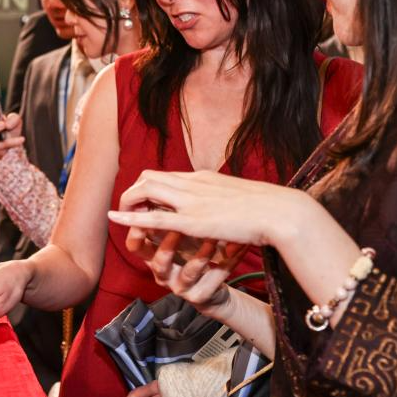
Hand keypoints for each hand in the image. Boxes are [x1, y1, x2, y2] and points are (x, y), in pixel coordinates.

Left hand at [110, 170, 306, 247]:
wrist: (281, 211)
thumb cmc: (268, 209)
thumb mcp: (239, 199)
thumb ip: (222, 202)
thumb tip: (219, 210)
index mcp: (203, 178)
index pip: (165, 175)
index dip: (148, 186)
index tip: (143, 201)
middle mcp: (193, 184)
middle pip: (148, 177)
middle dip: (133, 192)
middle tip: (129, 208)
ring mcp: (192, 201)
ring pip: (146, 191)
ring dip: (129, 202)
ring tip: (121, 216)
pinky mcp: (193, 221)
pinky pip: (154, 218)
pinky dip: (131, 218)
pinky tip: (115, 220)